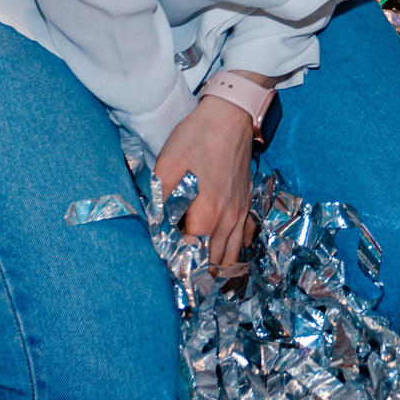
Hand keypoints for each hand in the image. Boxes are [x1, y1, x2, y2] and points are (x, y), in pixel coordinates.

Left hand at [152, 95, 260, 266]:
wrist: (232, 114)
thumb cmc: (198, 136)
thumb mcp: (169, 163)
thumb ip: (160, 198)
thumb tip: (154, 227)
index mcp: (207, 213)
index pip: (190, 255)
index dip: (174, 266)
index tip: (161, 273)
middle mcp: (227, 220)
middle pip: (213, 264)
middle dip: (196, 276)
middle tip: (177, 285)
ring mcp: (240, 213)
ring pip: (230, 257)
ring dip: (214, 270)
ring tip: (197, 281)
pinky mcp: (245, 204)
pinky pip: (241, 241)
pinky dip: (231, 255)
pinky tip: (220, 259)